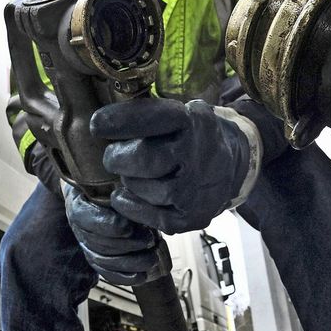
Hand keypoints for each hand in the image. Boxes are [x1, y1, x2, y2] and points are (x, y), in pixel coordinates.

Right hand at [63, 184, 168, 284]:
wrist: (98, 189)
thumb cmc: (107, 182)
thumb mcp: (108, 177)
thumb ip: (118, 183)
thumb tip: (135, 185)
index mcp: (78, 202)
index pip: (82, 216)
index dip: (105, 224)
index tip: (127, 226)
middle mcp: (79, 225)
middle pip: (96, 242)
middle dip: (126, 244)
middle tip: (149, 239)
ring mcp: (86, 243)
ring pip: (102, 260)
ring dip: (129, 262)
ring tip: (151, 257)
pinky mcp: (96, 257)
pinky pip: (106, 272)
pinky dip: (123, 276)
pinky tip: (141, 276)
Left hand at [90, 98, 254, 233]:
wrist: (233, 163)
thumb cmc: (193, 135)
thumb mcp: (181, 113)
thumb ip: (148, 113)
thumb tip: (102, 117)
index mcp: (192, 121)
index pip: (153, 117)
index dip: (119, 121)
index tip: (96, 124)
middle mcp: (198, 153)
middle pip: (144, 158)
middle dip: (118, 158)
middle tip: (112, 157)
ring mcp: (196, 188)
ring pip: (145, 189)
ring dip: (129, 182)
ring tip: (130, 174)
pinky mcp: (193, 216)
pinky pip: (152, 217)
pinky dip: (132, 206)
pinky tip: (126, 196)